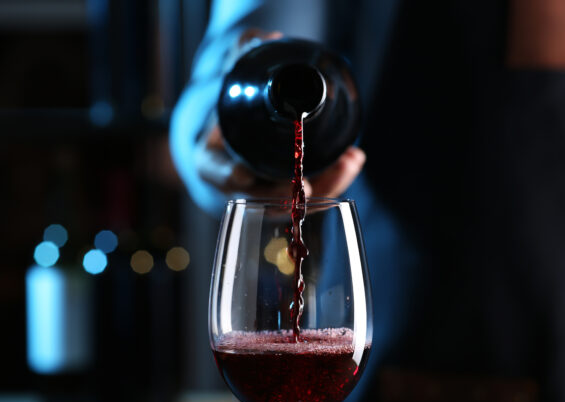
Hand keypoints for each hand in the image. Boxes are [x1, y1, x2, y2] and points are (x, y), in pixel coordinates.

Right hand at [195, 28, 365, 198]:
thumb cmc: (238, 103)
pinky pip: (313, 194)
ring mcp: (268, 192)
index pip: (215, 171)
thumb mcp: (234, 76)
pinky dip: (334, 180)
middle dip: (285, 193)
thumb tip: (268, 39)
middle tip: (306, 183)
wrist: (247, 124)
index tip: (241, 174)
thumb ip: (243, 54)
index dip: (226, 175)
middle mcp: (238, 182)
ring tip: (348, 161)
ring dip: (322, 186)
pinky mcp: (293, 192)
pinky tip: (352, 160)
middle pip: (261, 197)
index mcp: (213, 158)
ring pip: (292, 201)